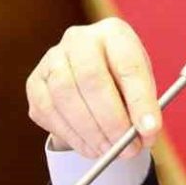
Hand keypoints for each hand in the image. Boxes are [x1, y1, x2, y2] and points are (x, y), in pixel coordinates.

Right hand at [25, 18, 160, 159]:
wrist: (91, 78)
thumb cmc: (121, 80)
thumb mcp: (141, 85)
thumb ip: (143, 106)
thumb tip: (143, 135)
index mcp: (113, 33)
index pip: (128, 65)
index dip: (140, 101)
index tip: (150, 130)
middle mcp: (79, 39)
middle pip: (92, 79)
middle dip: (112, 121)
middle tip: (128, 148)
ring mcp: (52, 59)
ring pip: (65, 96)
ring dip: (90, 131)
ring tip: (110, 151)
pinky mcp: (35, 82)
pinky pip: (47, 111)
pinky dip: (71, 135)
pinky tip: (90, 147)